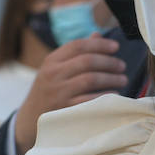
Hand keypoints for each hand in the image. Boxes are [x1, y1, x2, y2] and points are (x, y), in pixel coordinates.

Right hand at [13, 34, 127, 154]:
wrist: (31, 118)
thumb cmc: (49, 90)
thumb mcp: (56, 69)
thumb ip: (76, 53)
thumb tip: (98, 35)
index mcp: (52, 60)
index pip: (78, 46)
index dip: (100, 44)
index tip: (116, 46)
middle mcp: (53, 74)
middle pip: (87, 61)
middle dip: (109, 62)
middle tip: (122, 66)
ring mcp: (59, 93)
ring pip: (90, 79)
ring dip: (111, 78)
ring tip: (123, 79)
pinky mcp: (65, 110)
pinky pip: (90, 100)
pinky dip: (106, 96)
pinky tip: (115, 94)